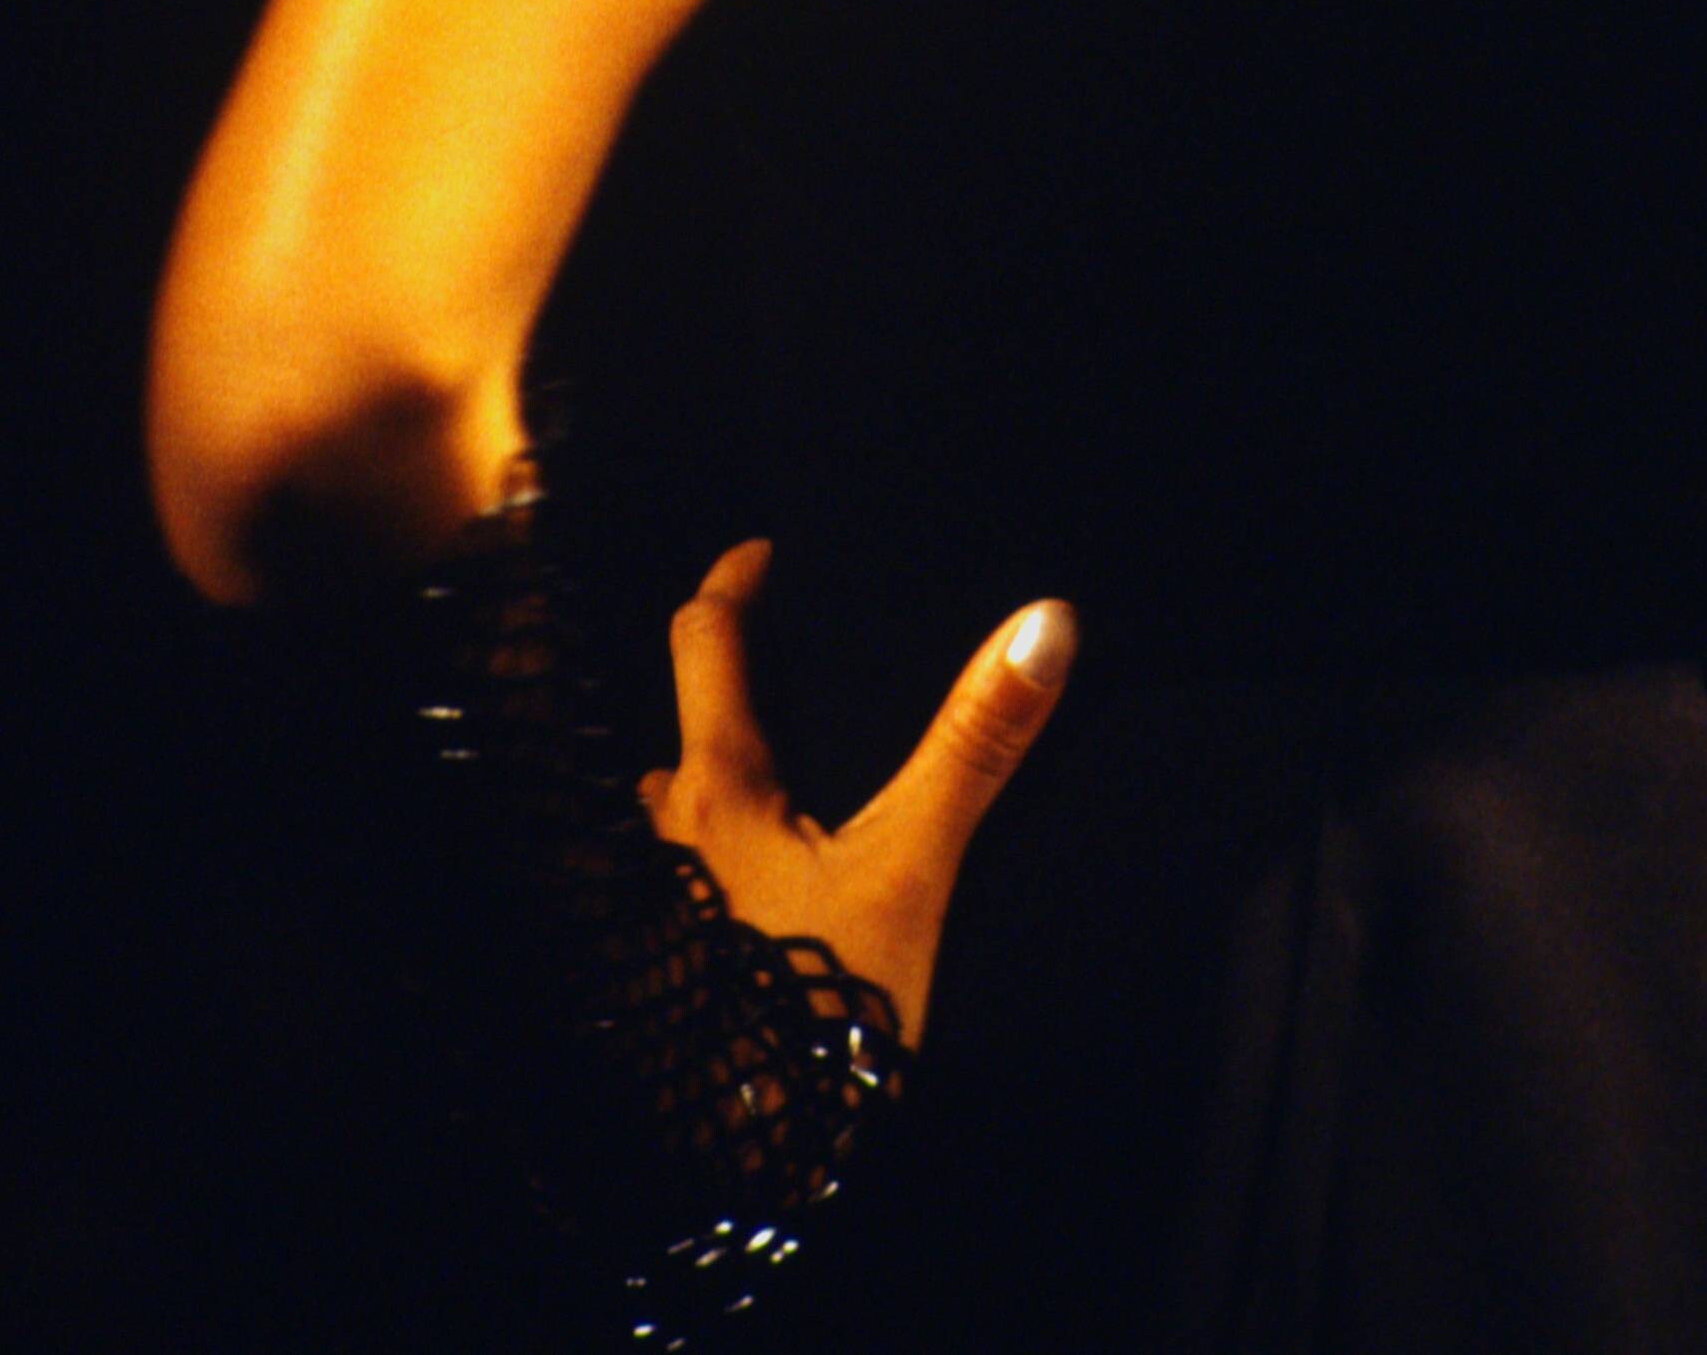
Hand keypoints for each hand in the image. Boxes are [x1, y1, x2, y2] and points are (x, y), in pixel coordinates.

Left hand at [637, 539, 1075, 1049]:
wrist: (754, 1158)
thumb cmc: (817, 1004)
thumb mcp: (915, 865)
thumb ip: (974, 745)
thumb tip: (1044, 621)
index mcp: (716, 787)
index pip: (701, 642)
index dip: (730, 583)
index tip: (762, 550)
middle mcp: (670, 833)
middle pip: (684, 725)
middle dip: (726, 689)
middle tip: (785, 668)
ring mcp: (662, 905)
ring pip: (676, 806)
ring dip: (715, 776)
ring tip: (780, 771)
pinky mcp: (677, 963)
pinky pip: (688, 872)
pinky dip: (721, 847)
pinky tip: (773, 874)